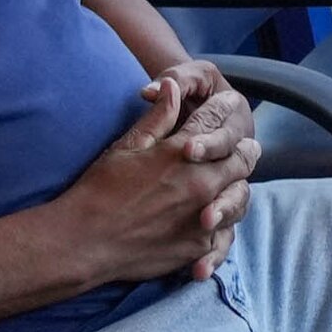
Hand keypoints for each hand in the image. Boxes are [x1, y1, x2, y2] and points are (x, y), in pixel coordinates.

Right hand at [53, 76, 248, 288]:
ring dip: (239, 186)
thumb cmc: (99, 189)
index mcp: (182, 152)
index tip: (227, 103)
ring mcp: (205, 216)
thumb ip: (157, 117)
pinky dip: (225, 222)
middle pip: (241, 159)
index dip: (222, 107)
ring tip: (235, 181)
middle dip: (243, 149)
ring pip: (241, 196)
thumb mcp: (127, 147)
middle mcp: (201, 183)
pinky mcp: (201, 245)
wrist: (85, 241)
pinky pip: (227, 231)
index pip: (214, 120)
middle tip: (247, 147)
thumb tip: (172, 85)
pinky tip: (220, 216)